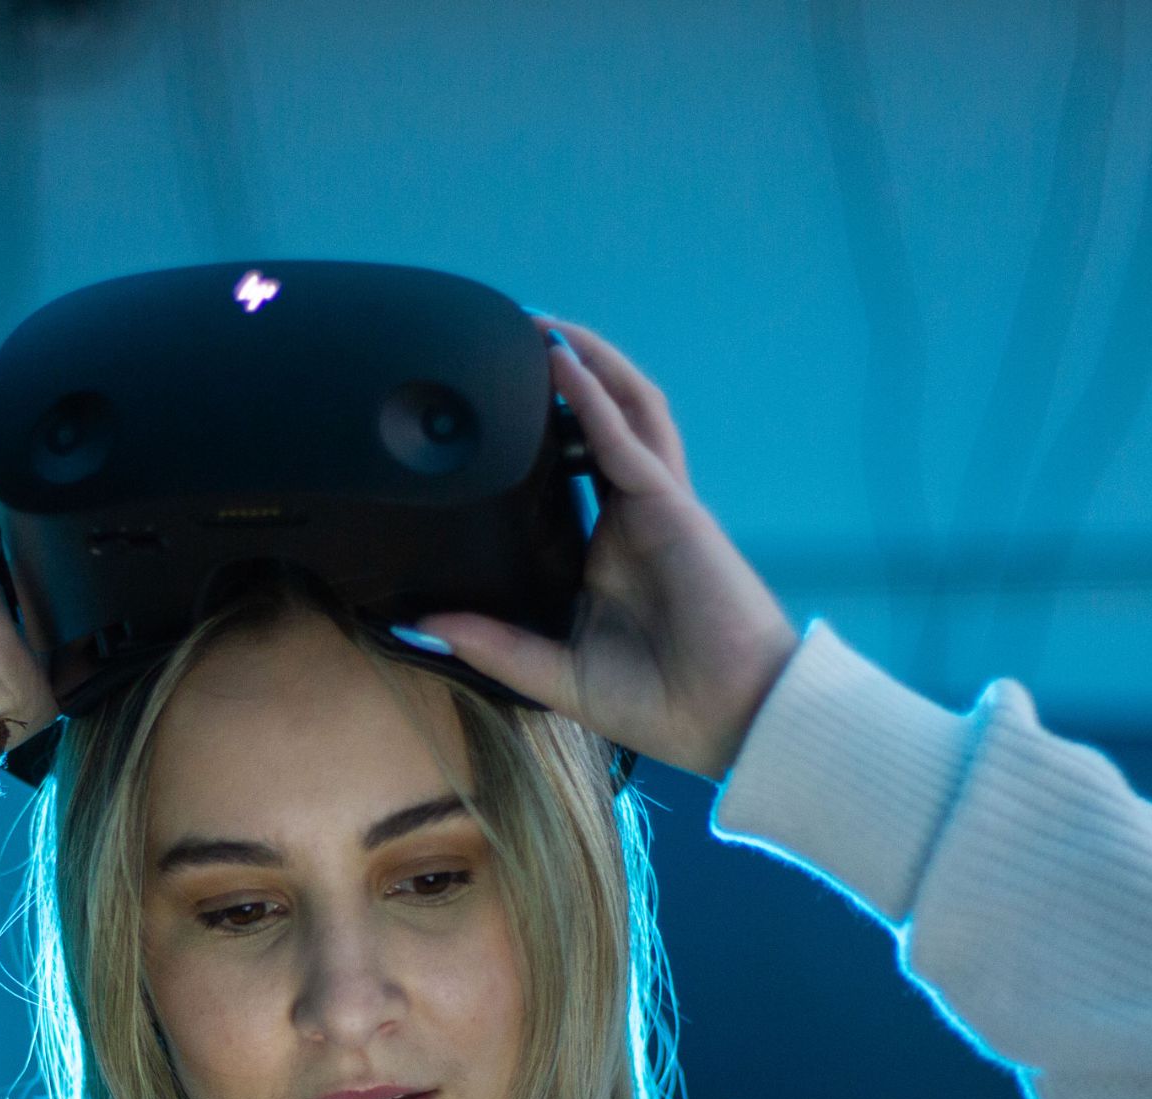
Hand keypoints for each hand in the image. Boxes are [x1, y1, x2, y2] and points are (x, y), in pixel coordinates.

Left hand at [415, 319, 800, 782]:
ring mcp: (657, 506)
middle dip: (566, 377)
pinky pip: (627, 440)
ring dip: (587, 364)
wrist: (728, 720)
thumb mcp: (554, 674)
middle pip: (602, 423)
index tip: (491, 410)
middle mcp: (632, 518)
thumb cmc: (658, 703)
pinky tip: (563, 364)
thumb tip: (423, 626)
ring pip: (624, 411)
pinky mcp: (673, 507)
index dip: (540, 433)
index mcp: (608, 551)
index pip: (571, 472)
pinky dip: (595, 399)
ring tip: (540, 325)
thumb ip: (494, 645)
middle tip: (512, 338)